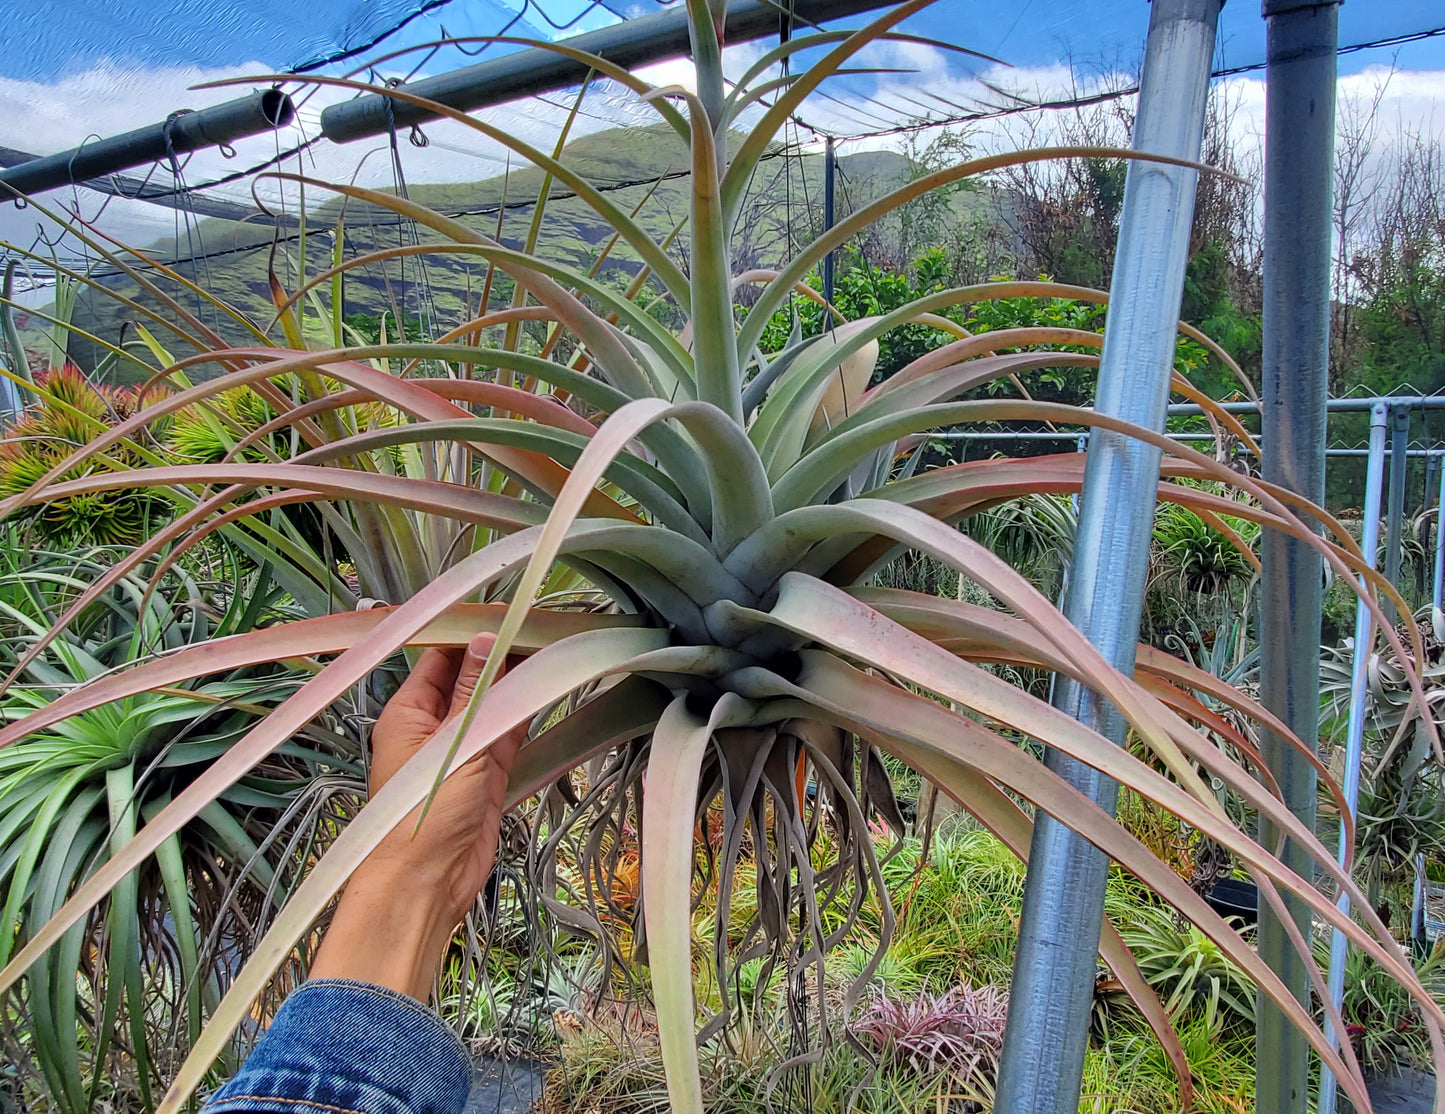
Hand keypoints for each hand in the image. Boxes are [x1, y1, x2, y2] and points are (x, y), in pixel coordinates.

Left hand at [310, 633, 525, 999]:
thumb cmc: (422, 817)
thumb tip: (484, 639)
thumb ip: (472, 694)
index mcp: (408, 712)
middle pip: (471, 678)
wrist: (425, 886)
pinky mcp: (488, 775)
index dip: (472, 632)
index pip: (440, 657)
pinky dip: (527, 714)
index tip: (509, 609)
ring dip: (519, 683)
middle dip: (503, 654)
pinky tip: (550, 690)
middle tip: (544, 623)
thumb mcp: (452, 747)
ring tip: (556, 647)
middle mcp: (433, 726)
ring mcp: (462, 751)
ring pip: (494, 704)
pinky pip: (509, 734)